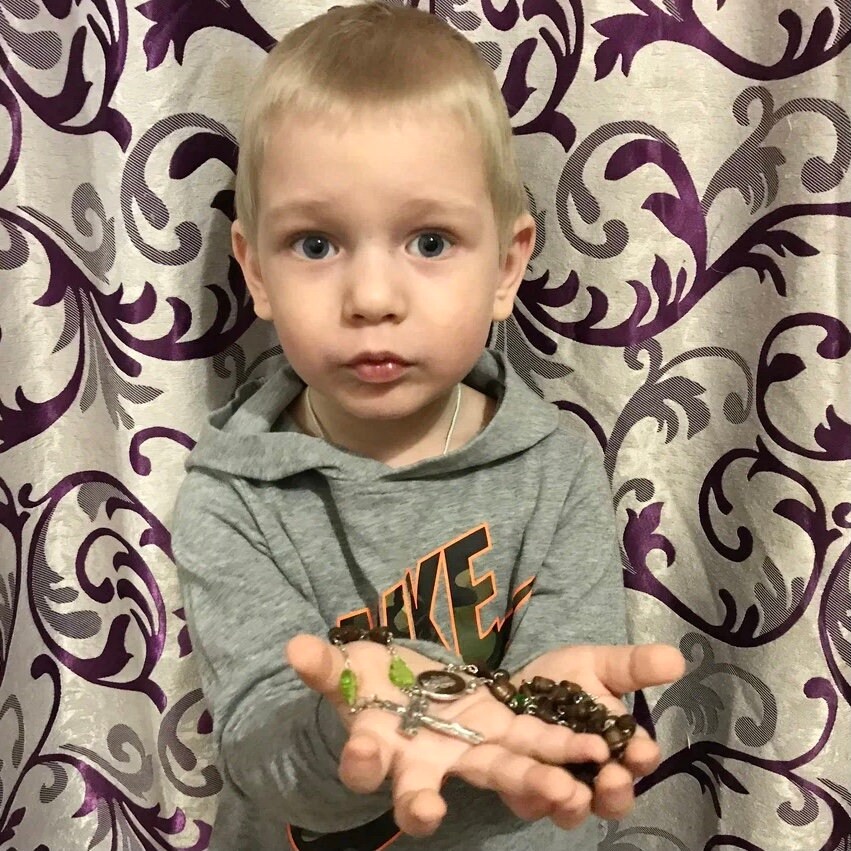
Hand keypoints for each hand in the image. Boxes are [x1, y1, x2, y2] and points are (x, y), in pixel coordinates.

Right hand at [286, 634, 611, 836]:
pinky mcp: (501, 730)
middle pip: (442, 788)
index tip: (368, 753)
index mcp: (378, 751)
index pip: (366, 768)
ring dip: (535, 780)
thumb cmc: (365, 685)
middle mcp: (425, 763)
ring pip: (500, 771)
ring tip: (571, 787)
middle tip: (466, 805)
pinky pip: (533, 740)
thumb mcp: (343, 670)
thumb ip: (323, 665)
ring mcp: (467, 749)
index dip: (366, 765)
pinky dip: (564, 742)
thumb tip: (293, 646)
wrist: (401, 689)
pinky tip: (598, 743)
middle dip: (478, 795)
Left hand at [512, 643, 685, 821]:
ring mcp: (557, 790)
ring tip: (573, 791)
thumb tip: (677, 658)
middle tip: (614, 776)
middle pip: (611, 800)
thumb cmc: (560, 679)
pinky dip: (533, 796)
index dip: (643, 758)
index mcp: (618, 748)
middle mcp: (593, 777)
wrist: (508, 685)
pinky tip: (536, 782)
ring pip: (570, 810)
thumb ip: (633, 666)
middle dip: (616, 792)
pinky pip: (528, 803)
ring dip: (575, 804)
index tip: (642, 750)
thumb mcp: (596, 664)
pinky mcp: (521, 793)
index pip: (638, 761)